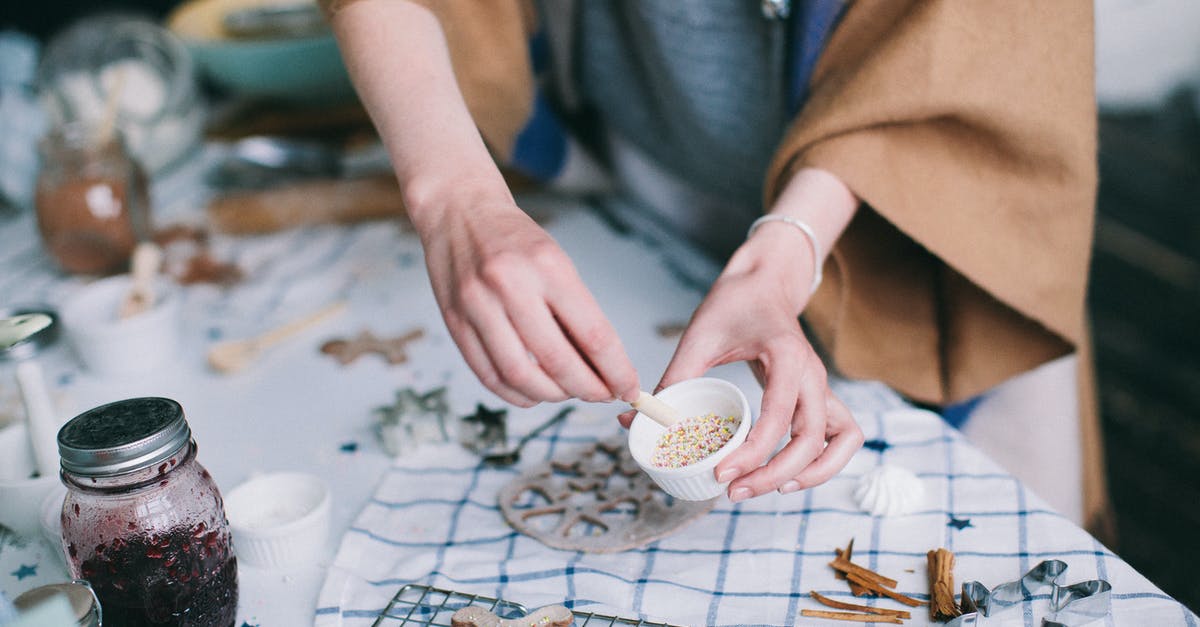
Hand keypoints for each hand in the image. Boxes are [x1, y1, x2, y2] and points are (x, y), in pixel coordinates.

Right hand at [420, 199, 638, 406]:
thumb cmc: (514, 238)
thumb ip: (574, 312)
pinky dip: (515, 394)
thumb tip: (600, 368)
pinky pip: (488, 375)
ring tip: (566, 393)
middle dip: (588, 389)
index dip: (615, 370)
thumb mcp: (555, 261)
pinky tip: (533, 393)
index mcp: (546, 266)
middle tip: (602, 395)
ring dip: (551, 396)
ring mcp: (477, 306)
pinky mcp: (454, 322)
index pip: (593, 334)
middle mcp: (509, 286)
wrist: (458, 210)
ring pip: (520, 376)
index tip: (628, 387)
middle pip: (557, 362)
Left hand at [620, 226, 862, 500]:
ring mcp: (822, 386)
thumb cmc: (734, 304)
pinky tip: (790, 477)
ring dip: (811, 474)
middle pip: (811, 438)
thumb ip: (672, 380)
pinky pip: (842, 437)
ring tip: (767, 489)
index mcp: (786, 356)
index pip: (778, 416)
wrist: (765, 283)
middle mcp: (812, 373)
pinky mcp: (820, 396)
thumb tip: (631, 419)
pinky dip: (825, 462)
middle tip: (733, 491)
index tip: (720, 473)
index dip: (751, 452)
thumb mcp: (699, 337)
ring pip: (840, 441)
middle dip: (775, 473)